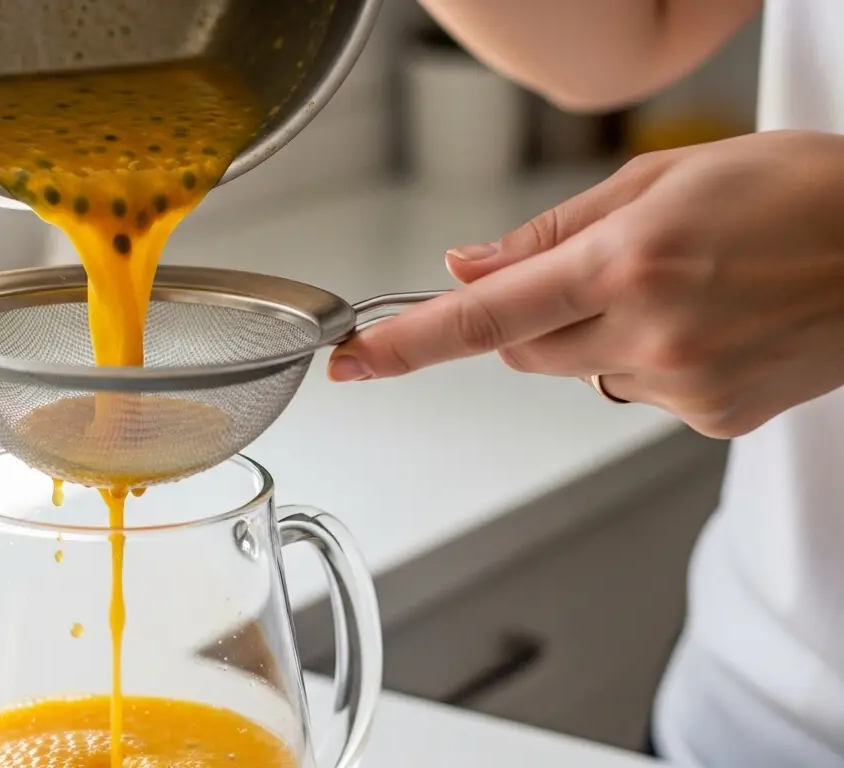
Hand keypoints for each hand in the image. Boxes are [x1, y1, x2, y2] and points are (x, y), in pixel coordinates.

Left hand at [328, 130, 843, 438]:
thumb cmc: (803, 192)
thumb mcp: (664, 178)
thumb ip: (550, 234)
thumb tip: (466, 267)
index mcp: (629, 261)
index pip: (485, 319)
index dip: (409, 345)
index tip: (355, 363)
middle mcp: (652, 331)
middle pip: (525, 354)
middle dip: (534, 319)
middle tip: (603, 273)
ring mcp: (687, 384)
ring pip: (584, 374)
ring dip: (602, 337)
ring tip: (689, 289)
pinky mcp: (714, 418)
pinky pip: (642, 393)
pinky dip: (656, 361)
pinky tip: (717, 324)